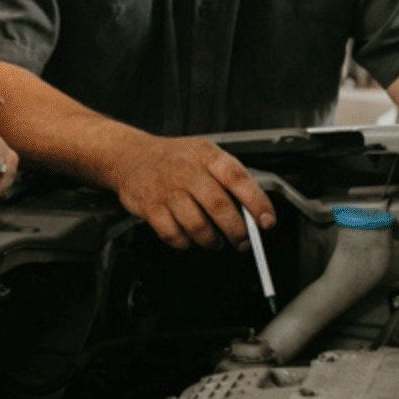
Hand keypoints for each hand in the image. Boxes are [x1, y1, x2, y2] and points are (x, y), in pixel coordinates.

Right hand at [109, 133, 274, 250]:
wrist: (130, 156)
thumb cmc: (174, 158)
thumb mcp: (204, 154)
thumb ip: (228, 178)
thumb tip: (255, 211)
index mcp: (207, 155)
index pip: (238, 178)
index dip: (257, 202)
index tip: (267, 221)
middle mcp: (187, 170)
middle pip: (220, 207)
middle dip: (237, 231)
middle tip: (242, 241)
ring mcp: (167, 189)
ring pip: (198, 226)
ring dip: (212, 241)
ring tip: (215, 242)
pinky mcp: (151, 208)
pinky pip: (174, 236)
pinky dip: (186, 244)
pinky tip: (189, 238)